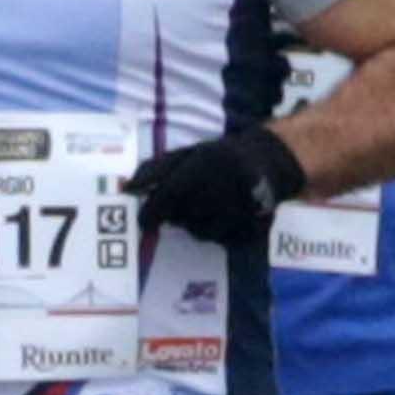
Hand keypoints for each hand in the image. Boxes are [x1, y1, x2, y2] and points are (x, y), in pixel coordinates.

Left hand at [123, 126, 309, 255]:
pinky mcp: (253, 226)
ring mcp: (240, 210)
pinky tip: (223, 215)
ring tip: (205, 206)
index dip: (152, 212)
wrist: (267, 162)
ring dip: (195, 224)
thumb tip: (127, 188)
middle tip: (182, 204)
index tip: (143, 221)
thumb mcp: (186, 154)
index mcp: (203, 166)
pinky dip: (216, 232)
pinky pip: (222, 240)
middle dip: (175, 215)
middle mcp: (222, 189)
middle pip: (182, 218)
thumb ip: (155, 169)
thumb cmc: (217, 158)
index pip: (168, 196)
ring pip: (201, 233)